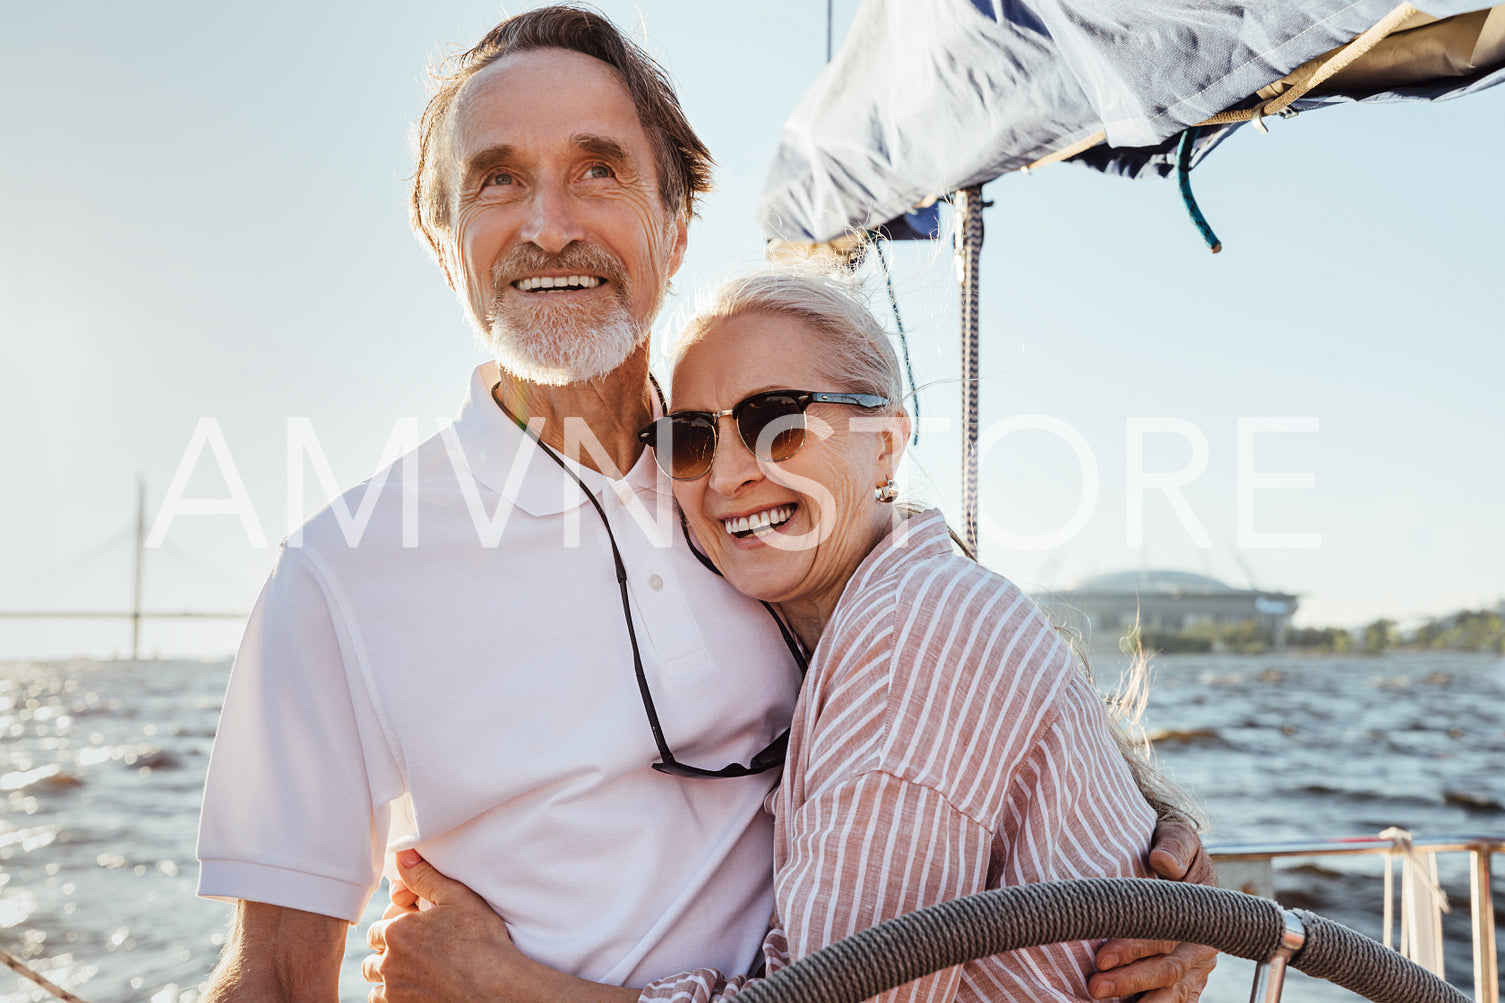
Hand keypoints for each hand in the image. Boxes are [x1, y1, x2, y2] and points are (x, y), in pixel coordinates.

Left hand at [363, 849, 521, 1001]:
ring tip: (414, 969)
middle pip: (374, 955)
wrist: (495, 987)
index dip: (397, 924)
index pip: (378, 926)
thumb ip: (424, 877)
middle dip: (388, 950)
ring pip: (376, 980)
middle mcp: (389, 963)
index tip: (417, 927)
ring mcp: (395, 991)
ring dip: (388, 974)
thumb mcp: (456, 898)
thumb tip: (402, 855)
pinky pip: (381, 1002)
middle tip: (417, 948)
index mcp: (397, 931)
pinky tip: (414, 987)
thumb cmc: (481, 940)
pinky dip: (392, 995)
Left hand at [1089, 820, 1217, 1001]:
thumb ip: (1174, 846)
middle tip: (1094, 987)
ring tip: (1102, 1002)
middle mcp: (1202, 945)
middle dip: (1129, 981)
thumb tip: (1163, 861)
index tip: (1101, 957)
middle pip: (1167, 971)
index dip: (1134, 949)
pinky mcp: (1187, 980)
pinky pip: (1176, 1001)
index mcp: (1202, 914)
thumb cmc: (1172, 849)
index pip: (1166, 938)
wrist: (1178, 860)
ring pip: (1171, 992)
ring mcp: (1196, 967)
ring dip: (1139, 1000)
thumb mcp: (1177, 838)